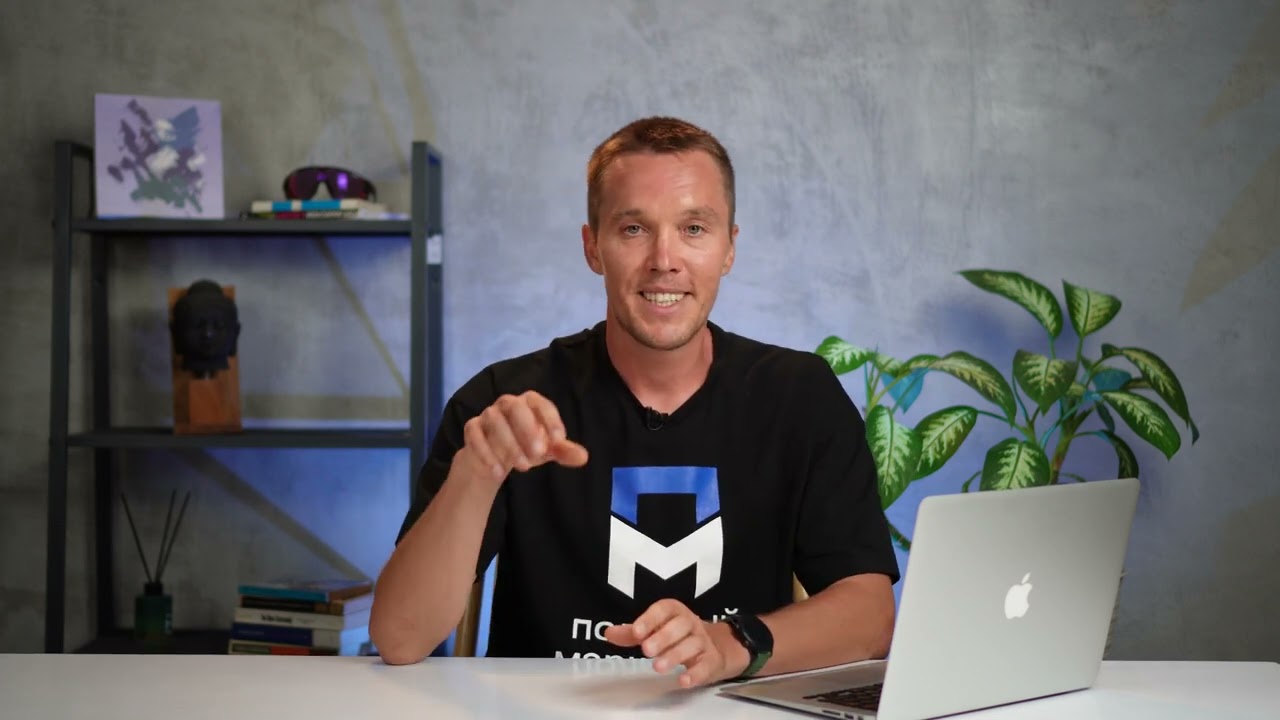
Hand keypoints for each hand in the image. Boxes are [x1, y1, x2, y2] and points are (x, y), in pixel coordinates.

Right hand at [462, 391, 588, 482]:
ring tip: (524, 468)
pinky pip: (475, 435)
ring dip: (510, 445)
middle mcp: (508, 404)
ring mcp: (488, 414)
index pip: (541, 404)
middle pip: (515, 407)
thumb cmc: (526, 447)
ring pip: (495, 421)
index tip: (559, 441)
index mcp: (530, 403)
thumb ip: (564, 452)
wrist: (495, 459)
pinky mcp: (472, 429)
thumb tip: (584, 457)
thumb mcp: (547, 450)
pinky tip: (498, 473)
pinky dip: (486, 454)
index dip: (550, 420)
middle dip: (527, 429)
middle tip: (539, 453)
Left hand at [603, 599, 748, 687]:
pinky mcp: (711, 661)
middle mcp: (691, 624)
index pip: (664, 610)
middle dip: (663, 637)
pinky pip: (705, 665)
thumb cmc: (677, 636)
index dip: (650, 619)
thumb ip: (632, 633)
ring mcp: (703, 642)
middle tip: (646, 651)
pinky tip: (683, 680)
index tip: (637, 632)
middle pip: (680, 626)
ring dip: (675, 655)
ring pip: (692, 645)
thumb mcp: (655, 630)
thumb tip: (609, 633)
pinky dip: (695, 673)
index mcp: (675, 612)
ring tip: (657, 666)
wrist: (714, 648)